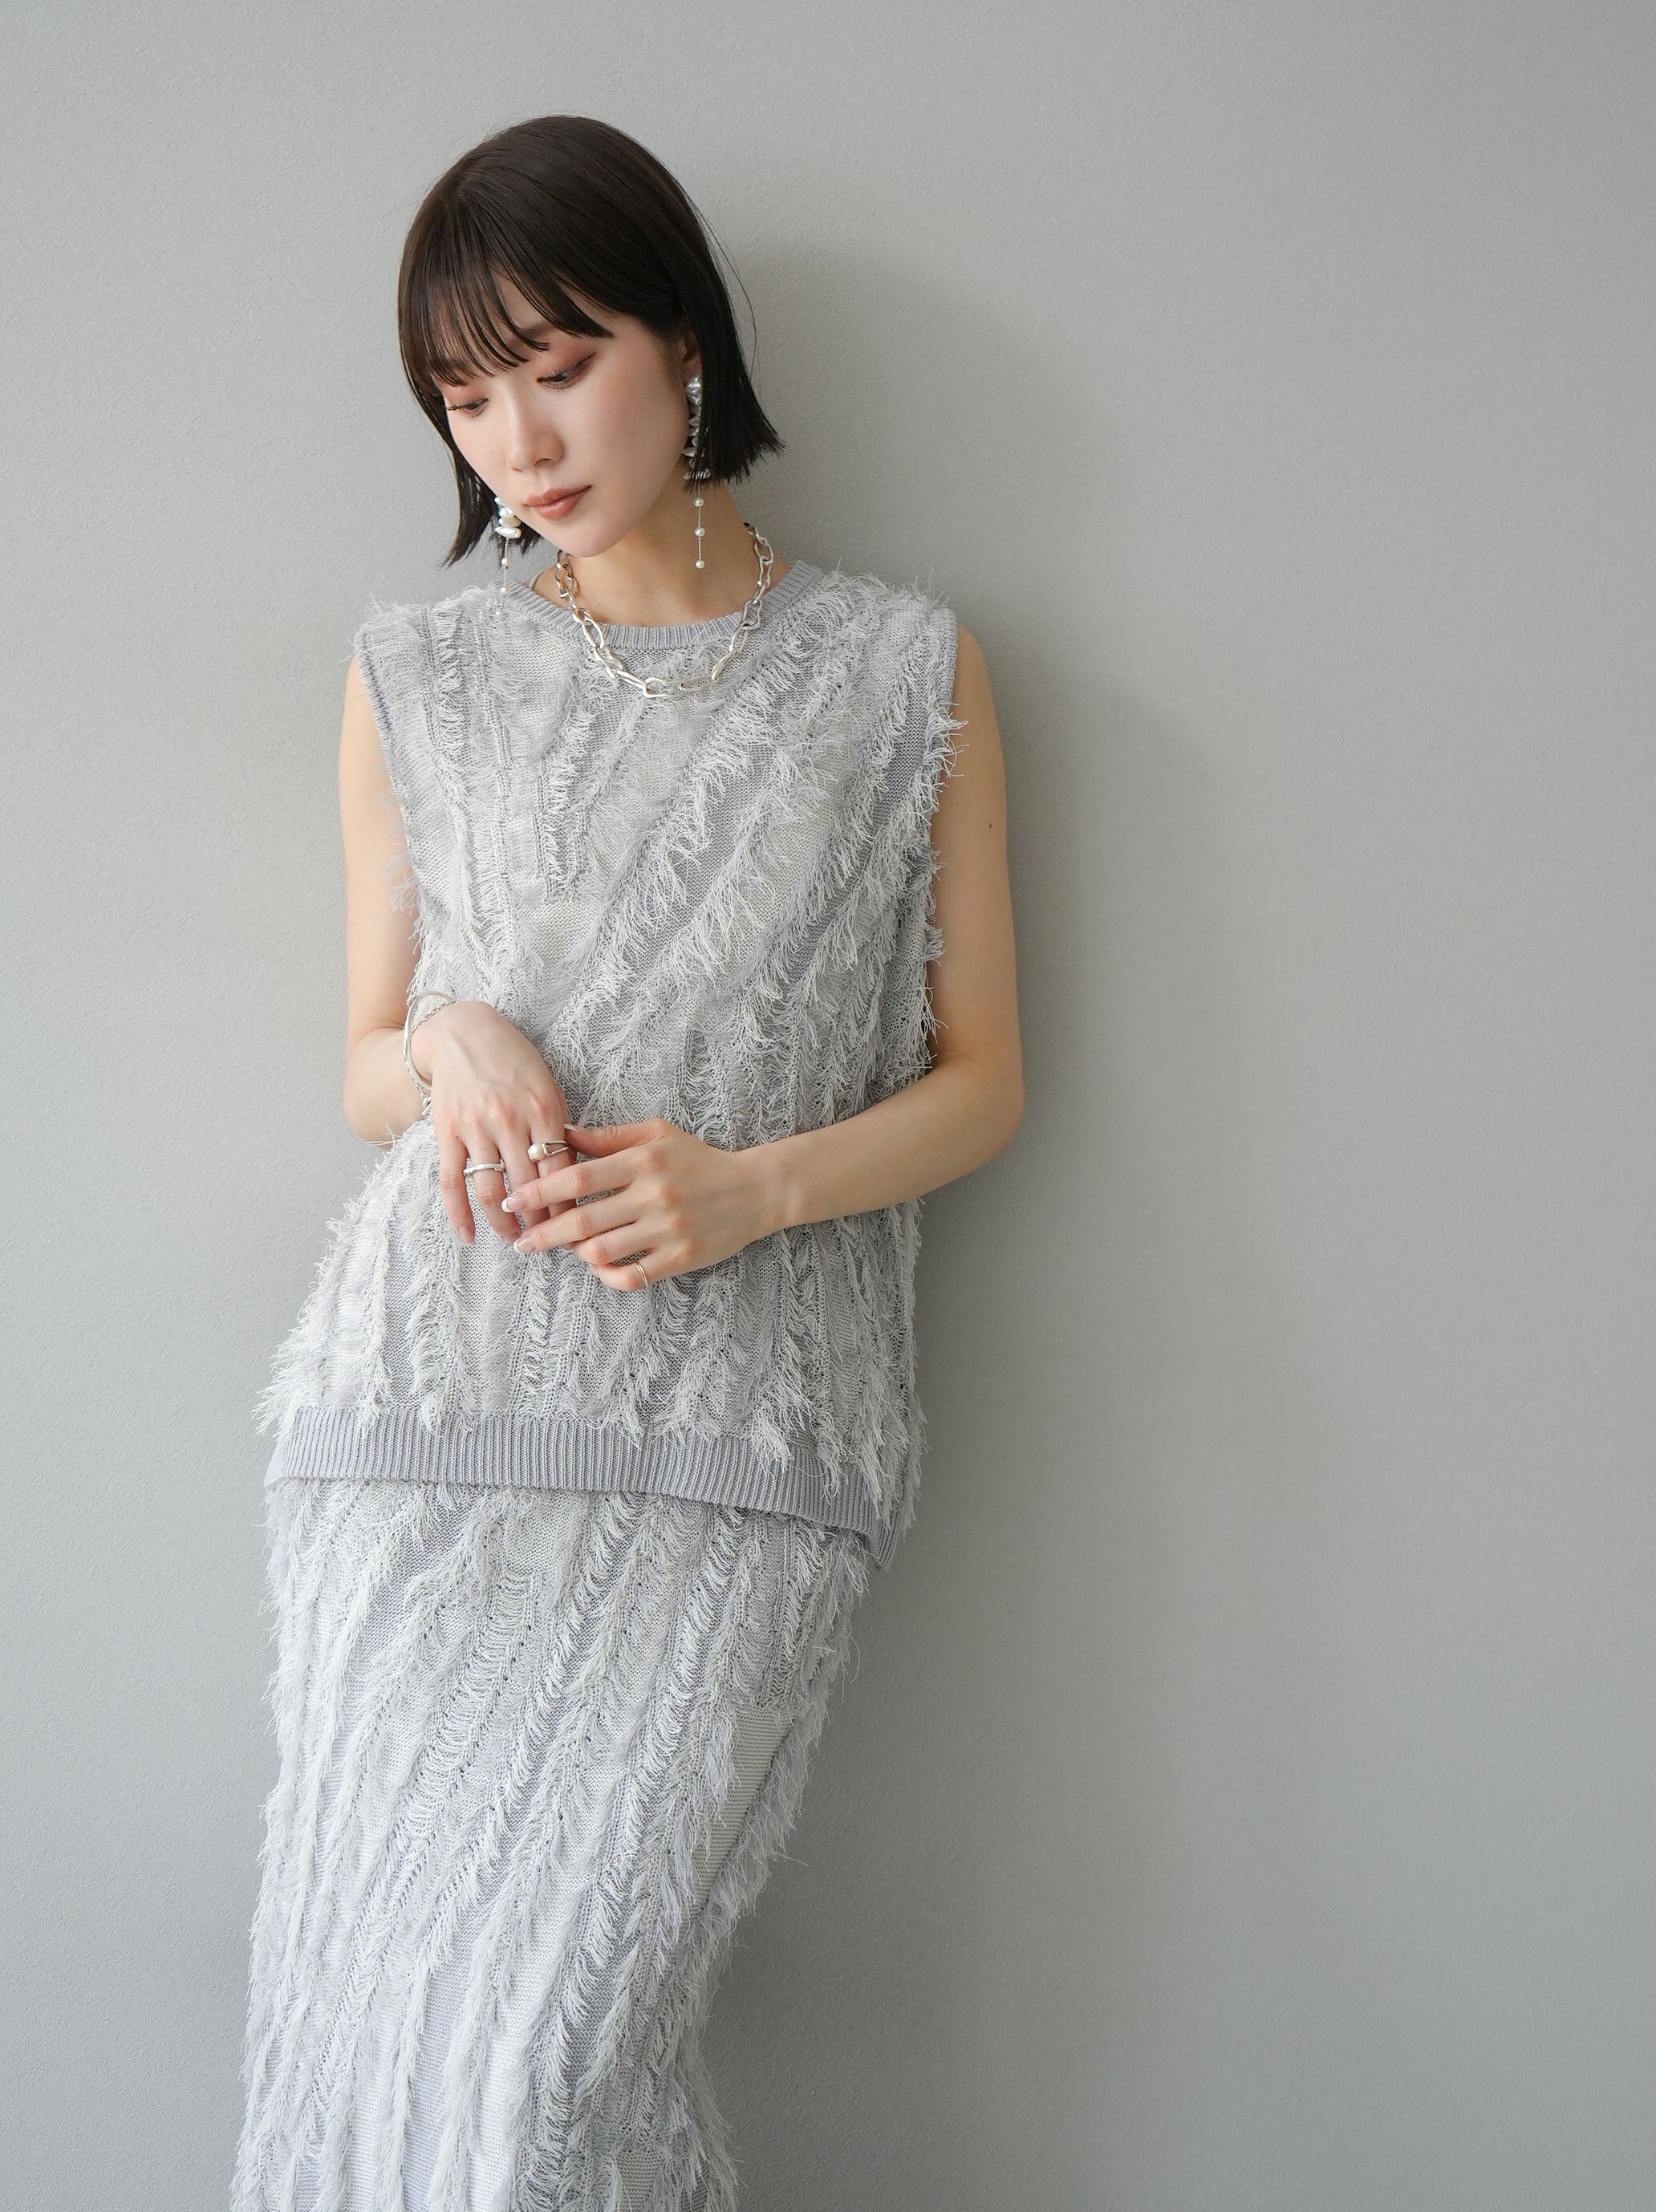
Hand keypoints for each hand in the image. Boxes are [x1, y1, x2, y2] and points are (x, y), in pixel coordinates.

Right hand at [417, 1000, 577, 1246]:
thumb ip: (561, 1129)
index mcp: (543, 1109)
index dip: (570, 1208)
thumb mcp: (548, 1087)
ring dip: (503, 1224)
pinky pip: (451, 1181)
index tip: (576, 1231)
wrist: (463, 1033)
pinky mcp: (446, 1131)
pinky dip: (459, 1214)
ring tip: (515, 1240)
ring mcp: (475, 1127)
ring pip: (490, 1191)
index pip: (562, 1172)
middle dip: (540, 1222)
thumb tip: (577, 1176)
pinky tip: (468, 1236)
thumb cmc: (515, 1062)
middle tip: (548, 1243)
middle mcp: (510, 1120)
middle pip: (529, 1188)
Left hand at [502, 1117, 782, 1288]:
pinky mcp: (681, 1257)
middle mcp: (653, 1195)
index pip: (578, 1176)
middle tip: (521, 1241)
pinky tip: (600, 1267)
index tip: (513, 1199)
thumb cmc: (699, 1160)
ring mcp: (667, 1229)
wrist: (755, 1190)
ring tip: (568, 1249)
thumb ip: (609, 1137)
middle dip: (543, 1233)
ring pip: (602, 1251)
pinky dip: (607, 1276)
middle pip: (581, 1220)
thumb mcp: (657, 1135)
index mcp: (643, 1161)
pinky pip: (632, 1276)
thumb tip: (562, 1135)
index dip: (539, 1189)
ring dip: (575, 1253)